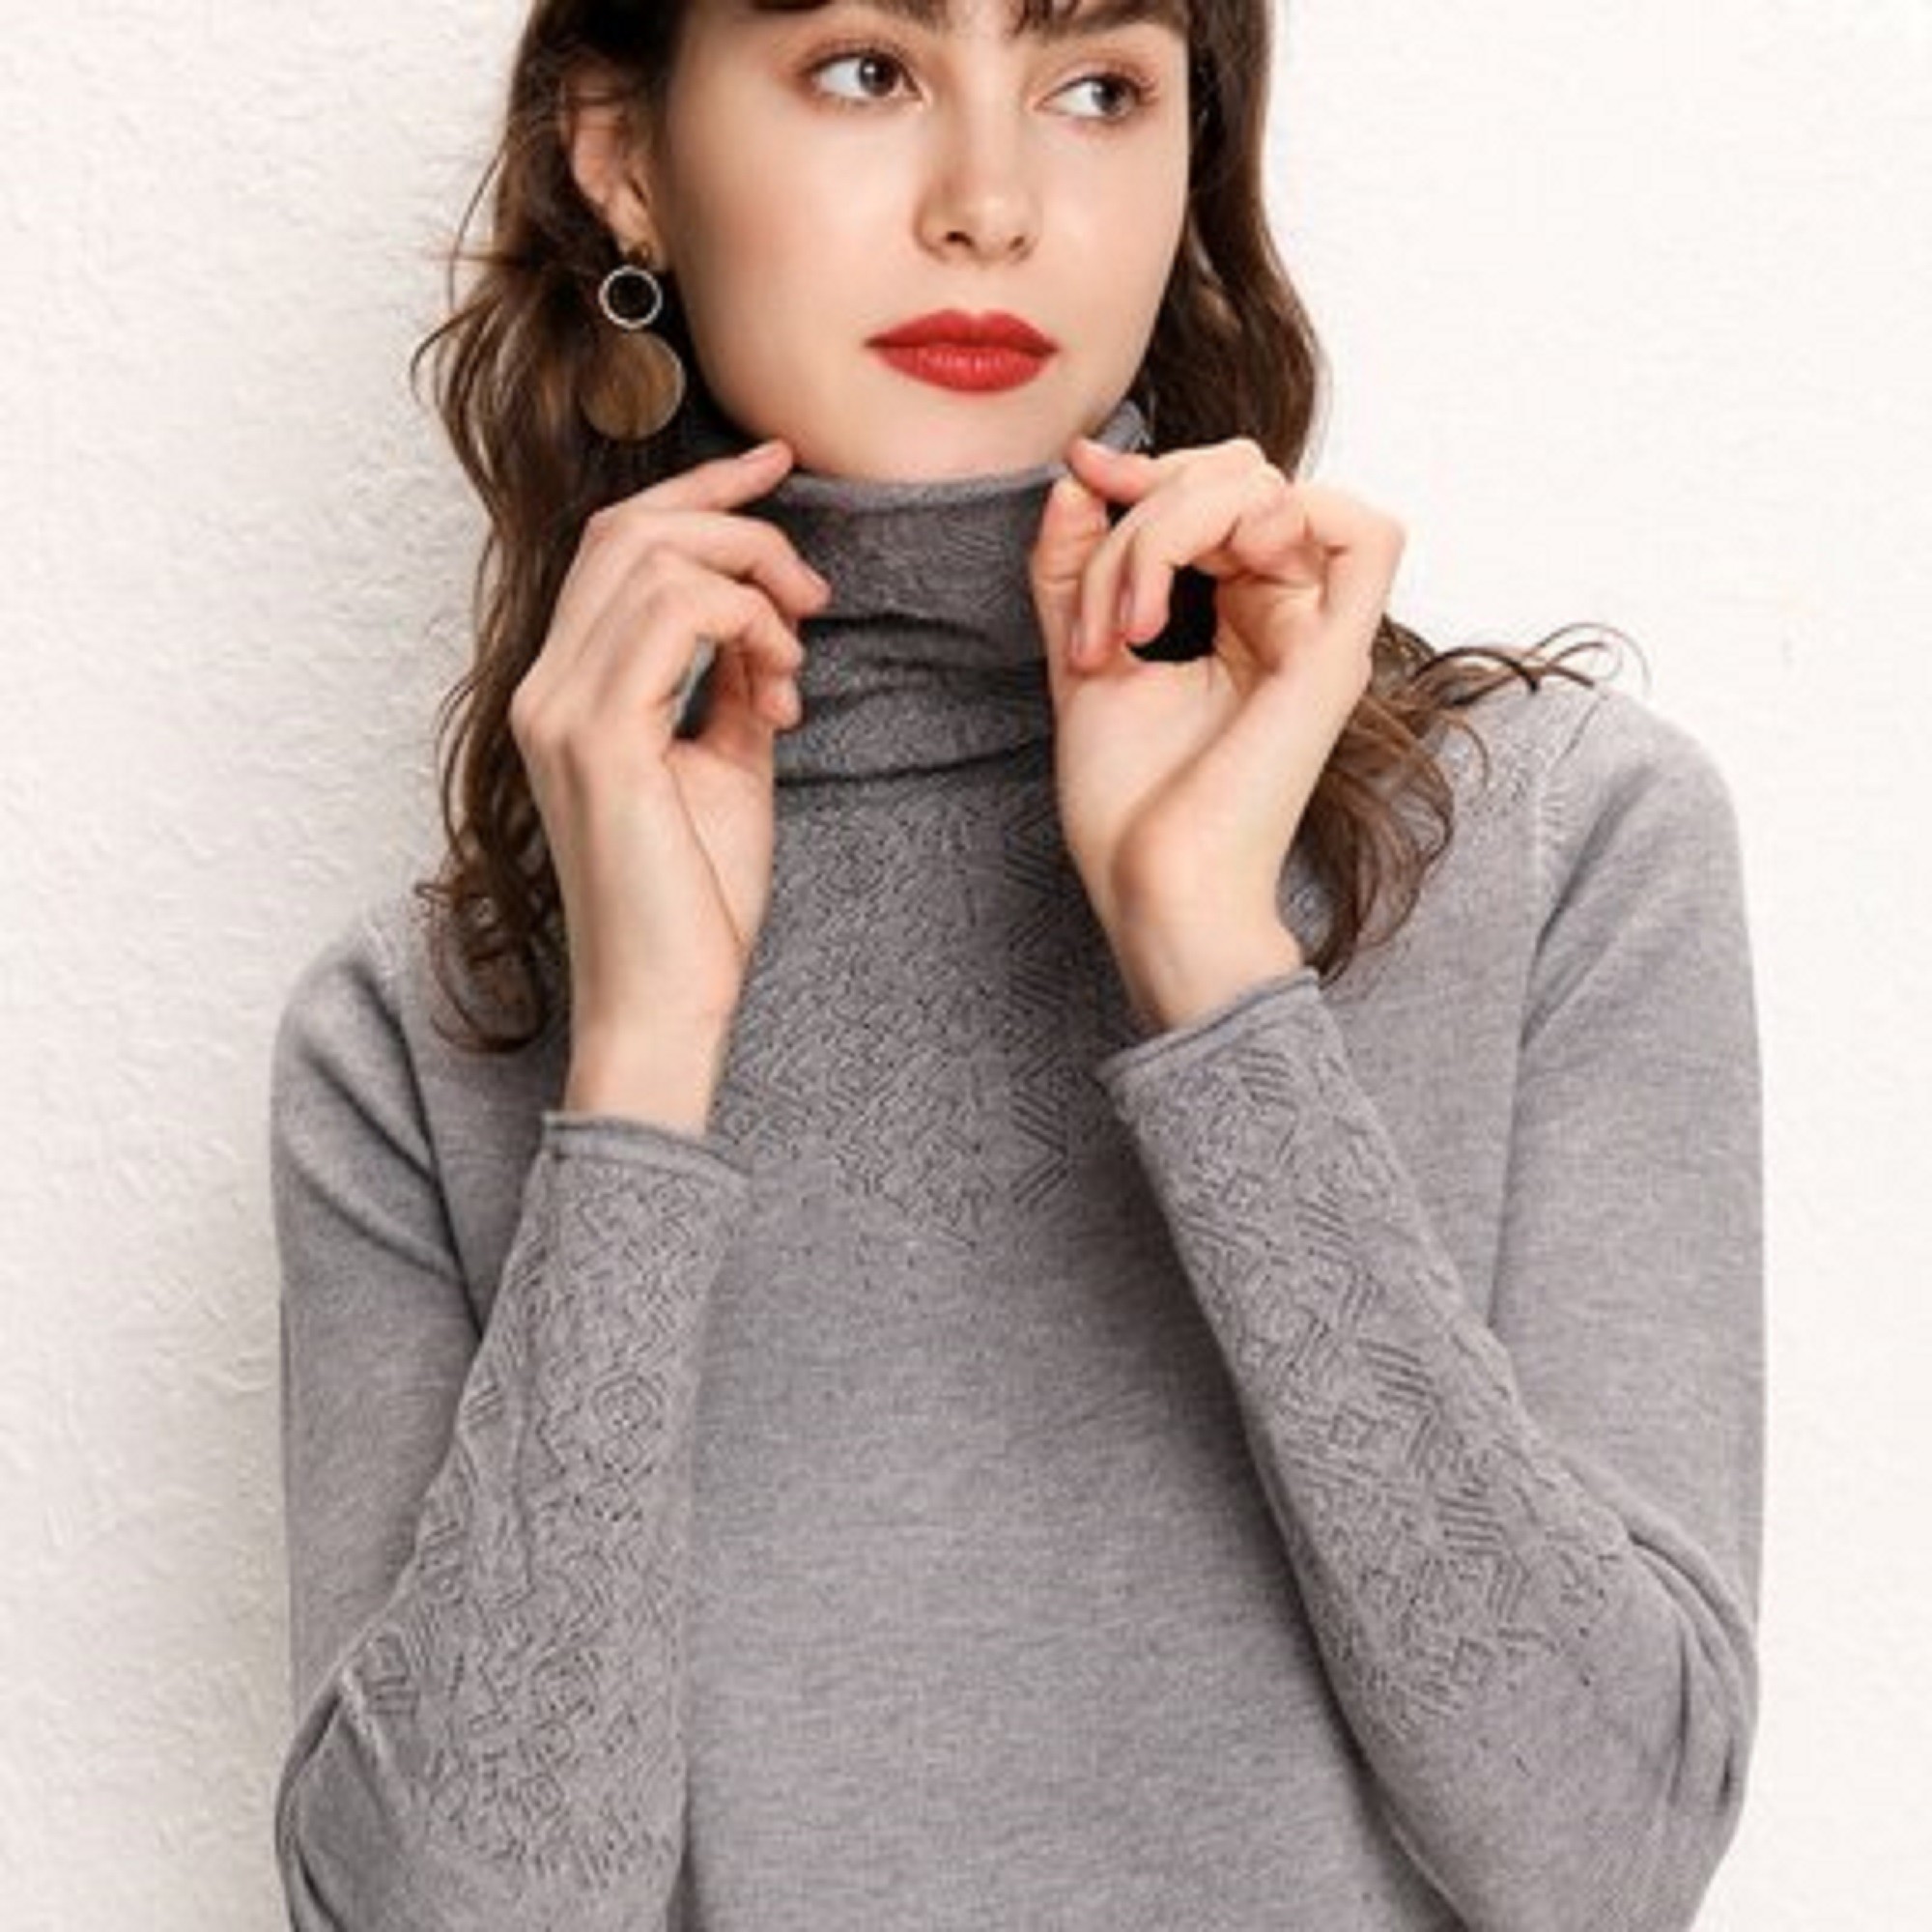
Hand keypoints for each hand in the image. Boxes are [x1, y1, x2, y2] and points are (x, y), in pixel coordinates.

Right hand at [509, 441, 829, 1101]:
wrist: (665, 1001)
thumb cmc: (694, 902)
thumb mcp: (728, 766)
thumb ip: (734, 687)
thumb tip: (765, 629)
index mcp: (566, 689)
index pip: (617, 546)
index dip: (700, 491)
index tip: (777, 465)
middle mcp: (545, 687)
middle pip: (629, 529)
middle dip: (739, 526)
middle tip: (814, 589)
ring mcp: (559, 709)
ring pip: (656, 558)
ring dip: (754, 588)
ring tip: (798, 660)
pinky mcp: (597, 739)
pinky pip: (676, 616)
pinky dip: (747, 629)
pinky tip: (781, 693)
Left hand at [1028, 433, 1405, 1030]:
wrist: (1153, 890)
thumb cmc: (1128, 808)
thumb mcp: (1083, 655)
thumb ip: (1076, 567)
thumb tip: (1076, 476)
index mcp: (1239, 614)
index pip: (1215, 488)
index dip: (1146, 471)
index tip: (1078, 481)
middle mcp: (1287, 614)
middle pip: (1239, 476)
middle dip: (1144, 513)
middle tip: (1097, 609)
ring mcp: (1317, 632)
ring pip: (1268, 491)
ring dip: (1166, 533)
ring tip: (1123, 628)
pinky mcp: (1335, 656)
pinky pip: (1367, 534)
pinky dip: (1277, 518)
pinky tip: (1207, 579)